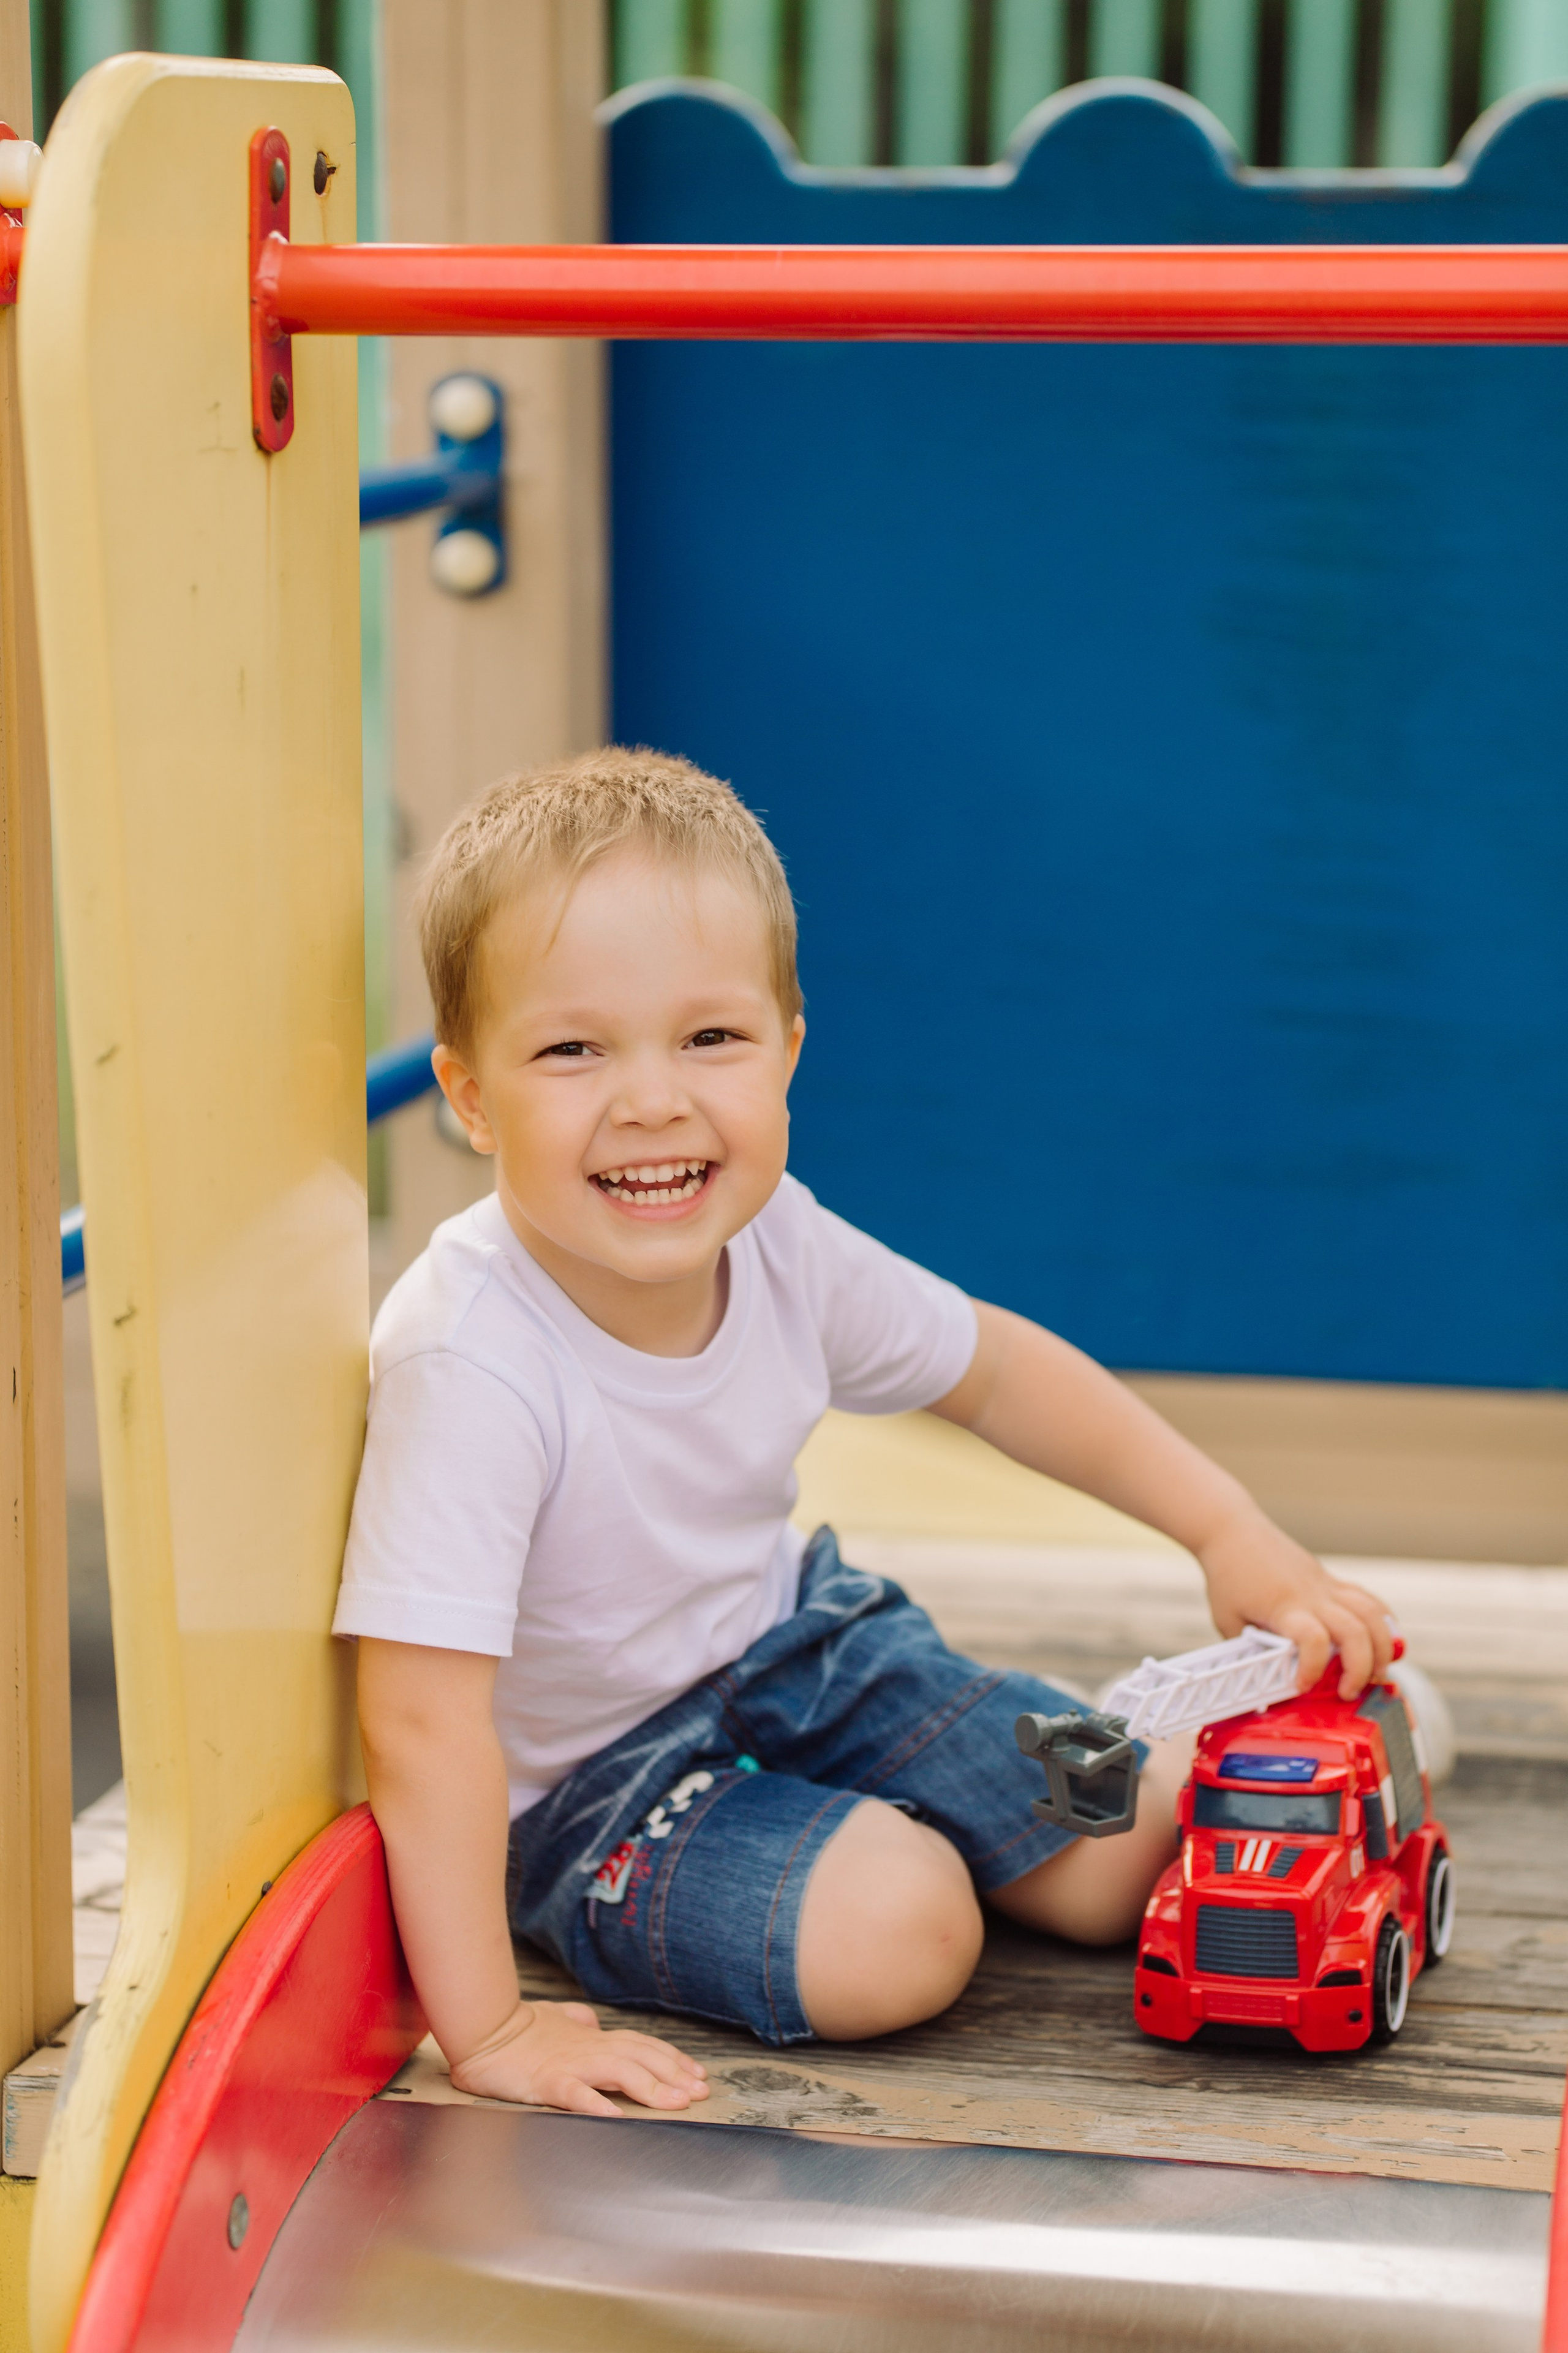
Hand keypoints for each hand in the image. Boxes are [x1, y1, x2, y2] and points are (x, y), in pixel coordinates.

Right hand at [448, 1998, 709, 2117]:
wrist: (485, 2031)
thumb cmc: (521, 2029)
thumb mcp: (559, 2020)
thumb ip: (579, 2022)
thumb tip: (593, 2021)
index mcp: (594, 2038)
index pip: (643, 2046)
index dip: (673, 2059)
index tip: (698, 2074)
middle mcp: (590, 2049)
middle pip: (642, 2058)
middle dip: (675, 2075)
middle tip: (701, 2092)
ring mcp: (571, 2065)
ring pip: (621, 2072)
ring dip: (652, 2087)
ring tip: (676, 2103)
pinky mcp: (548, 2082)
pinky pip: (577, 2095)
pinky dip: (598, 2105)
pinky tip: (617, 2118)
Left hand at [1198, 1506, 1394, 1699]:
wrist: (1232, 1529)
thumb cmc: (1228, 1573)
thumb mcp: (1227, 1621)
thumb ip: (1249, 1651)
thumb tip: (1263, 1679)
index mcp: (1284, 1607)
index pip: (1312, 1639)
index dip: (1313, 1667)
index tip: (1303, 1686)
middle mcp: (1312, 1596)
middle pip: (1356, 1631)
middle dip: (1362, 1668)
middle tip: (1349, 1692)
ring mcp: (1326, 1586)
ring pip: (1374, 1614)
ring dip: (1383, 1648)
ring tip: (1377, 1674)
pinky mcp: (1331, 1580)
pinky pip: (1368, 1601)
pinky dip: (1383, 1623)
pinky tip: (1381, 1644)